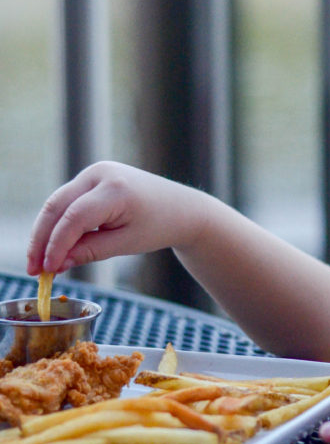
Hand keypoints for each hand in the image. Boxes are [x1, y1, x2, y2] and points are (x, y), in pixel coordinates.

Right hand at [26, 161, 202, 274]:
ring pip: (57, 202)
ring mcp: (95, 172)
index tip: (46, 270)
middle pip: (57, 206)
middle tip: (33, 270)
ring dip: (45, 232)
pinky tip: (52, 248)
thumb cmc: (159, 226)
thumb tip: (57, 263)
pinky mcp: (93, 177)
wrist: (182, 208)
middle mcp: (101, 173)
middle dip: (41, 239)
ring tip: (39, 264)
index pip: (74, 217)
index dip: (56, 245)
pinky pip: (67, 201)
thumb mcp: (126, 244)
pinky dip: (58, 223)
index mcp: (116, 189)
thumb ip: (90, 251)